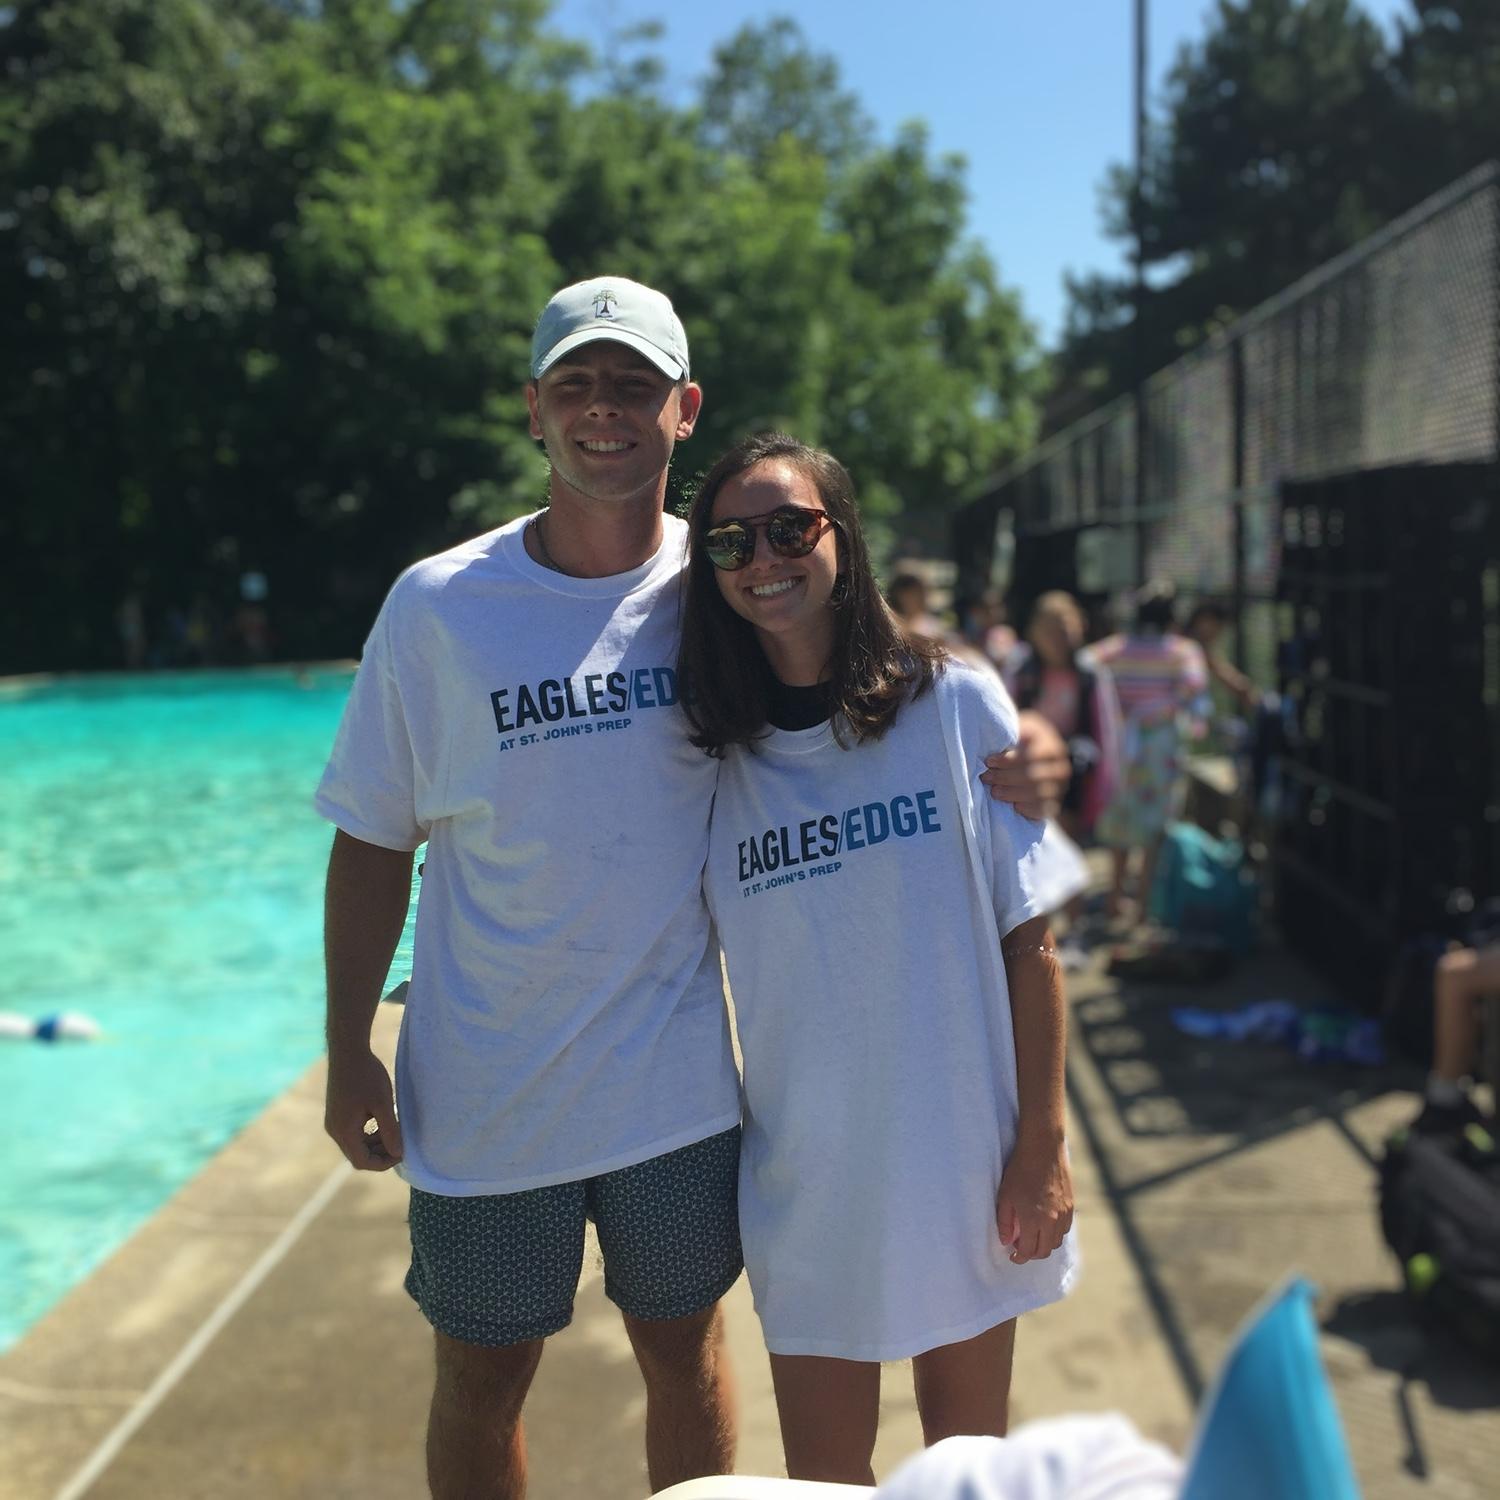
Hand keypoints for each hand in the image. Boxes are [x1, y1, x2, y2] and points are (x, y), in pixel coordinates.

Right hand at [325, 1047, 403, 1170]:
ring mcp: (334, 1122)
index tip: (402, 1152)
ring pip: (355, 1145)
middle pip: (358, 1155)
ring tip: (394, 1132)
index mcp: (344, 1132)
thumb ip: (390, 1130)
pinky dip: (368, 1134)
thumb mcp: (383, 1104)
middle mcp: (335, 1131)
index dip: (383, 1163)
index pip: (362, 1162)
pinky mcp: (337, 1113)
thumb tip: (398, 1153)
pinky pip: (353, 1133)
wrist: (348, 1051)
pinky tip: (383, 1122)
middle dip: (380, 1154)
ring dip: (375, 1144)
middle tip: (401, 1143)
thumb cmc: (367, 1076)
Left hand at [980, 711, 1069, 819]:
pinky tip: (1013, 805)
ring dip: (1011, 793)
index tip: (989, 761)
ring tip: (994, 791)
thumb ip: (1012, 730)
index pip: (1031, 756)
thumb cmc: (1024, 742)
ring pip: (1037, 794)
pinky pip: (1042, 809)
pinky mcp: (1054, 804)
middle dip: (1004, 777)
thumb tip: (994, 735)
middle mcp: (1060, 767)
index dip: (1008, 760)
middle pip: (1032, 776)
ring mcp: (1059, 787)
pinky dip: (1026, 808)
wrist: (1041, 760)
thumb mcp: (1021, 728)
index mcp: (1051, 747)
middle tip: (986, 777)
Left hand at [996, 1138, 1072, 1264]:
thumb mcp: (1005, 1196)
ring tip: (1032, 1235)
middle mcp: (1052, 1221)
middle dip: (1032, 1254)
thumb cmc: (1020, 1170)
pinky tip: (1045, 1224)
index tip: (1013, 1255)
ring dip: (1044, 1244)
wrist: (1043, 1148)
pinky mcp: (1071, 1205)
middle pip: (1045, 1250)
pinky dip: (1055, 1233)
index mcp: (1034, 1220)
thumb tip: (1006, 1241)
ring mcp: (1064, 1213)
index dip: (1020, 1257)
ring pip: (1056, 1241)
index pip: (1029, 1251)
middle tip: (1021, 1248)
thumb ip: (1005, 1222)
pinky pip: (1065, 1229)